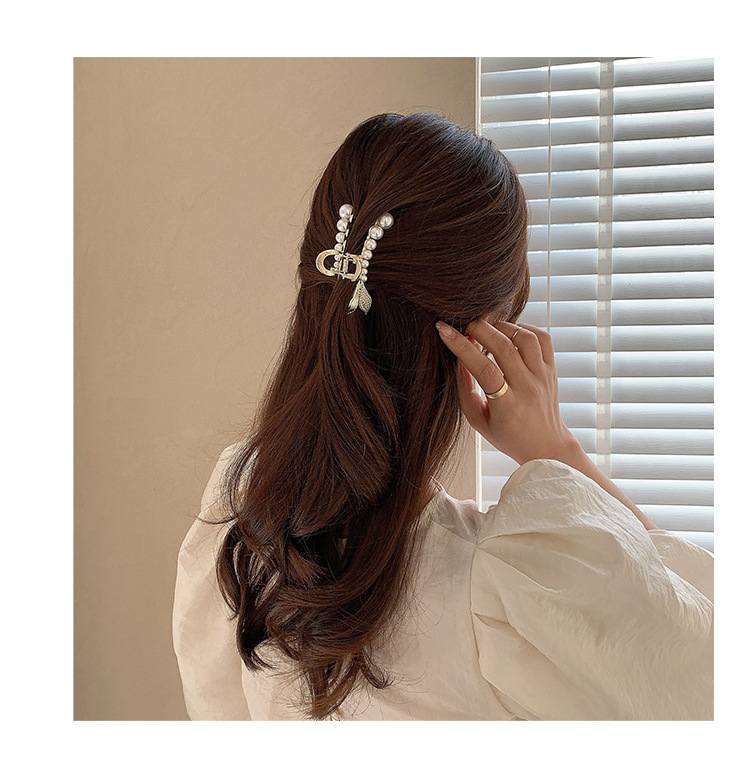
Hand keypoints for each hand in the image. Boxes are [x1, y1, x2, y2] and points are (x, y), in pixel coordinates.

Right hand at [436, 318, 581, 465]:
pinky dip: (524, 329)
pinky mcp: (552, 370)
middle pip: (504, 347)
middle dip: (480, 329)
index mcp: (507, 406)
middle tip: (465, 326)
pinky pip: (542, 339)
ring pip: (525, 338)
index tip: (444, 330)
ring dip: (502, 327)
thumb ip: (465, 391)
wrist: (546, 447)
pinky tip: (510, 334)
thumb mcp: (478, 421)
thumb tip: (458, 358)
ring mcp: (542, 377)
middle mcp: (528, 388)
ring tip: (488, 330)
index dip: (461, 346)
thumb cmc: (508, 436)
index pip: (483, 369)